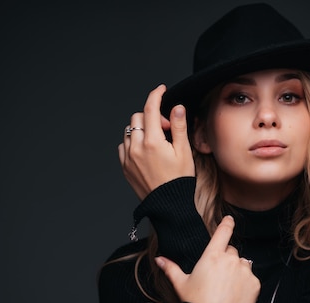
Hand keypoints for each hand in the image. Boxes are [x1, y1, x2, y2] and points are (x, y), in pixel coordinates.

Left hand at [118, 84, 195, 199]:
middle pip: (138, 118)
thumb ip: (179, 127)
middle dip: (152, 117)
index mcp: (153, 143)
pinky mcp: (124, 166)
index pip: (150, 109)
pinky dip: (134, 142)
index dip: (156, 95)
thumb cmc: (179, 180)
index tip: (161, 90)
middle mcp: (136, 148)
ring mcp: (128, 158)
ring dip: (142, 130)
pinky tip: (147, 151)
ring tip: (157, 142)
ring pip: (130, 131)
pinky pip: (124, 145)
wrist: (168, 205)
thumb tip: (176, 107)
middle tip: (167, 129)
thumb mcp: (184, 152)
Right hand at [155, 216, 260, 302]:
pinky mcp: (254, 283)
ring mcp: (244, 271)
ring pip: (243, 263)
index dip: (227, 223)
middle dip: (226, 258)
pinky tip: (235, 294)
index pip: (223, 232)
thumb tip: (159, 259)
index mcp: (212, 256)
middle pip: (231, 251)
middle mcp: (230, 260)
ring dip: (237, 269)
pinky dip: (245, 283)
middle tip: (218, 275)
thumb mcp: (181, 284)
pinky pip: (251, 277)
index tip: (230, 219)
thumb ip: (171, 268)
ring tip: (227, 286)